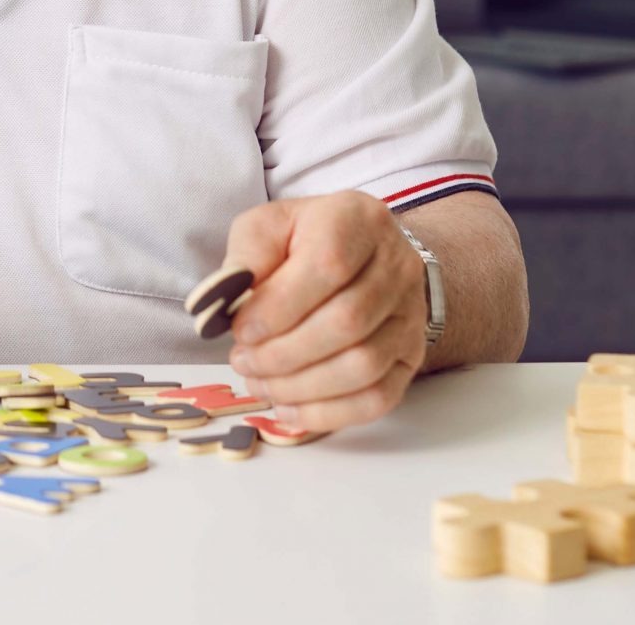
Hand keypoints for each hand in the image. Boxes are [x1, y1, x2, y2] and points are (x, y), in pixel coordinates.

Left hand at [217, 191, 427, 432]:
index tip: (240, 331)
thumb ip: (245, 257)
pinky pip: (379, 397)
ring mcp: (410, 314)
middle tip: (242, 362)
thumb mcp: (266, 228)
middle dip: (284, 353)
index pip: (328, 266)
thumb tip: (222, 301)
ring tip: (259, 384)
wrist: (359, 256)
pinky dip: (329, 413)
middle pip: (347, 322)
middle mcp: (397, 266)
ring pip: (364, 366)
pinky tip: (289, 409)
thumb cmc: (303, 241)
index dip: (280, 307)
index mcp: (357, 220)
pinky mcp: (411, 356)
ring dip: (302, 386)